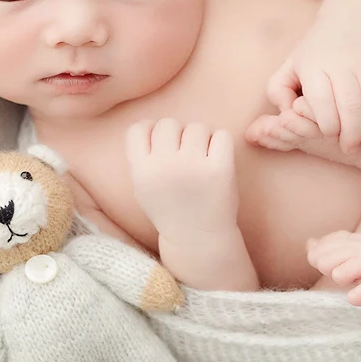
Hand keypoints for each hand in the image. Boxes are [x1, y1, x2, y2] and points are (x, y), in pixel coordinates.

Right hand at [125, 118, 237, 236]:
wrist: (199, 238)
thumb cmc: (170, 208)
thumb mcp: (143, 188)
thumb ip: (143, 157)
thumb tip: (152, 124)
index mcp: (142, 171)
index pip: (139, 129)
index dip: (150, 131)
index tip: (160, 144)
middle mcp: (164, 166)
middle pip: (168, 123)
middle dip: (177, 135)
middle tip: (184, 155)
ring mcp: (193, 166)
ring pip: (196, 127)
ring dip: (200, 139)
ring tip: (200, 161)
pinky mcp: (220, 169)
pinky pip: (221, 135)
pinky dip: (220, 144)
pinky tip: (216, 161)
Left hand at [260, 16, 360, 154]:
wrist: (351, 16)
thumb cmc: (315, 50)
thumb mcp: (290, 65)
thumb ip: (278, 91)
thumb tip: (285, 115)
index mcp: (315, 65)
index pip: (321, 100)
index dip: (326, 124)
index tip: (329, 137)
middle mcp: (343, 64)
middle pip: (351, 105)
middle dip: (352, 134)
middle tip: (350, 150)